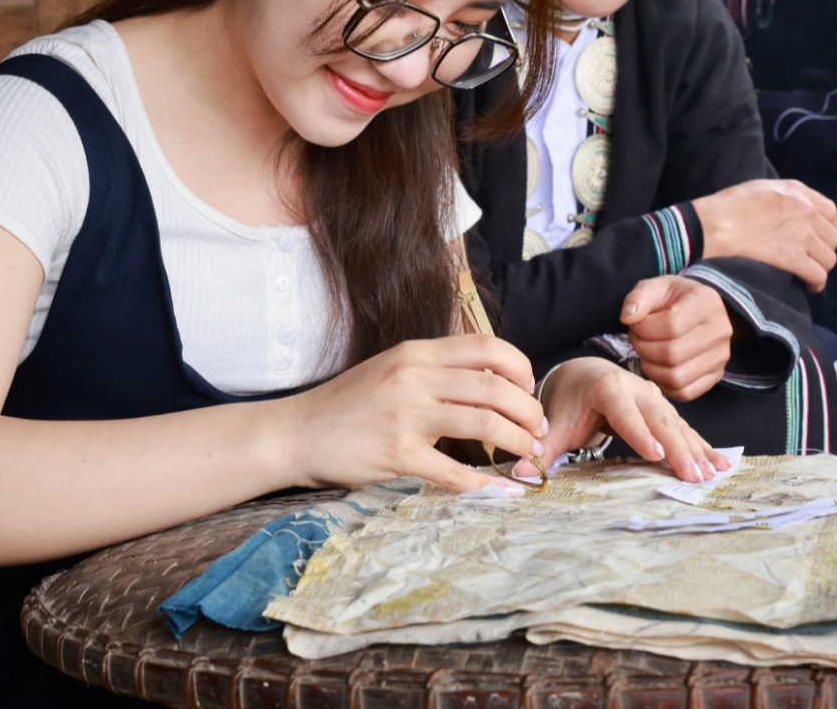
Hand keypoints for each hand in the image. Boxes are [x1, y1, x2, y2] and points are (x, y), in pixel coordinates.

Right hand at [287, 335, 544, 492]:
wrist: (296, 432)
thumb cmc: (348, 404)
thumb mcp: (393, 369)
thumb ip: (434, 370)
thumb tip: (486, 383)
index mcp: (417, 352)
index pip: (487, 346)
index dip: (520, 367)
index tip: (529, 389)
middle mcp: (414, 376)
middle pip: (494, 385)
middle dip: (528, 409)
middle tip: (539, 429)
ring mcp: (405, 414)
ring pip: (483, 422)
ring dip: (516, 440)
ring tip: (528, 454)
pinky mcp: (396, 453)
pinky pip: (452, 470)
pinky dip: (482, 484)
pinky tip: (497, 491)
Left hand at [515, 358, 729, 483]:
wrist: (585, 374)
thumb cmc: (571, 400)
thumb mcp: (556, 420)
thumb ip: (542, 446)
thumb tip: (520, 470)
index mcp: (607, 387)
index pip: (624, 411)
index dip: (639, 431)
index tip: (656, 453)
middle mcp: (636, 388)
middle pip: (659, 419)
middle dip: (678, 448)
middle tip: (693, 475)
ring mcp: (654, 398)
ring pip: (677, 424)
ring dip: (696, 449)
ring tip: (712, 473)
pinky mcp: (664, 409)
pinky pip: (686, 429)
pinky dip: (703, 446)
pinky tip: (722, 464)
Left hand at [621, 276, 733, 400]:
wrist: (699, 309)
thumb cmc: (674, 298)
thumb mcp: (656, 287)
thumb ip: (639, 298)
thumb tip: (627, 318)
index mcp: (708, 303)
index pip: (672, 325)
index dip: (644, 328)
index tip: (635, 324)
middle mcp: (721, 331)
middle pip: (673, 354)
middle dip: (644, 348)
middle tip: (636, 338)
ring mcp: (721, 357)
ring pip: (677, 377)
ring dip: (650, 367)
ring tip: (645, 351)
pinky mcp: (715, 376)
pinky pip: (684, 392)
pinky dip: (663, 384)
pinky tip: (655, 367)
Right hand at [692, 178, 836, 291]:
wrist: (710, 225)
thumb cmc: (726, 207)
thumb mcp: (761, 188)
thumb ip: (784, 197)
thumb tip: (792, 212)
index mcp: (796, 191)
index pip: (830, 211)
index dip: (826, 228)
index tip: (815, 238)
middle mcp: (805, 211)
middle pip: (833, 237)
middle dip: (822, 249)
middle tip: (808, 258)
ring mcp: (802, 235)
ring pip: (829, 258)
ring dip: (819, 268)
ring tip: (806, 274)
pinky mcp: (793, 258)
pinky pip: (819, 275)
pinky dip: (815, 284)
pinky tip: (806, 286)